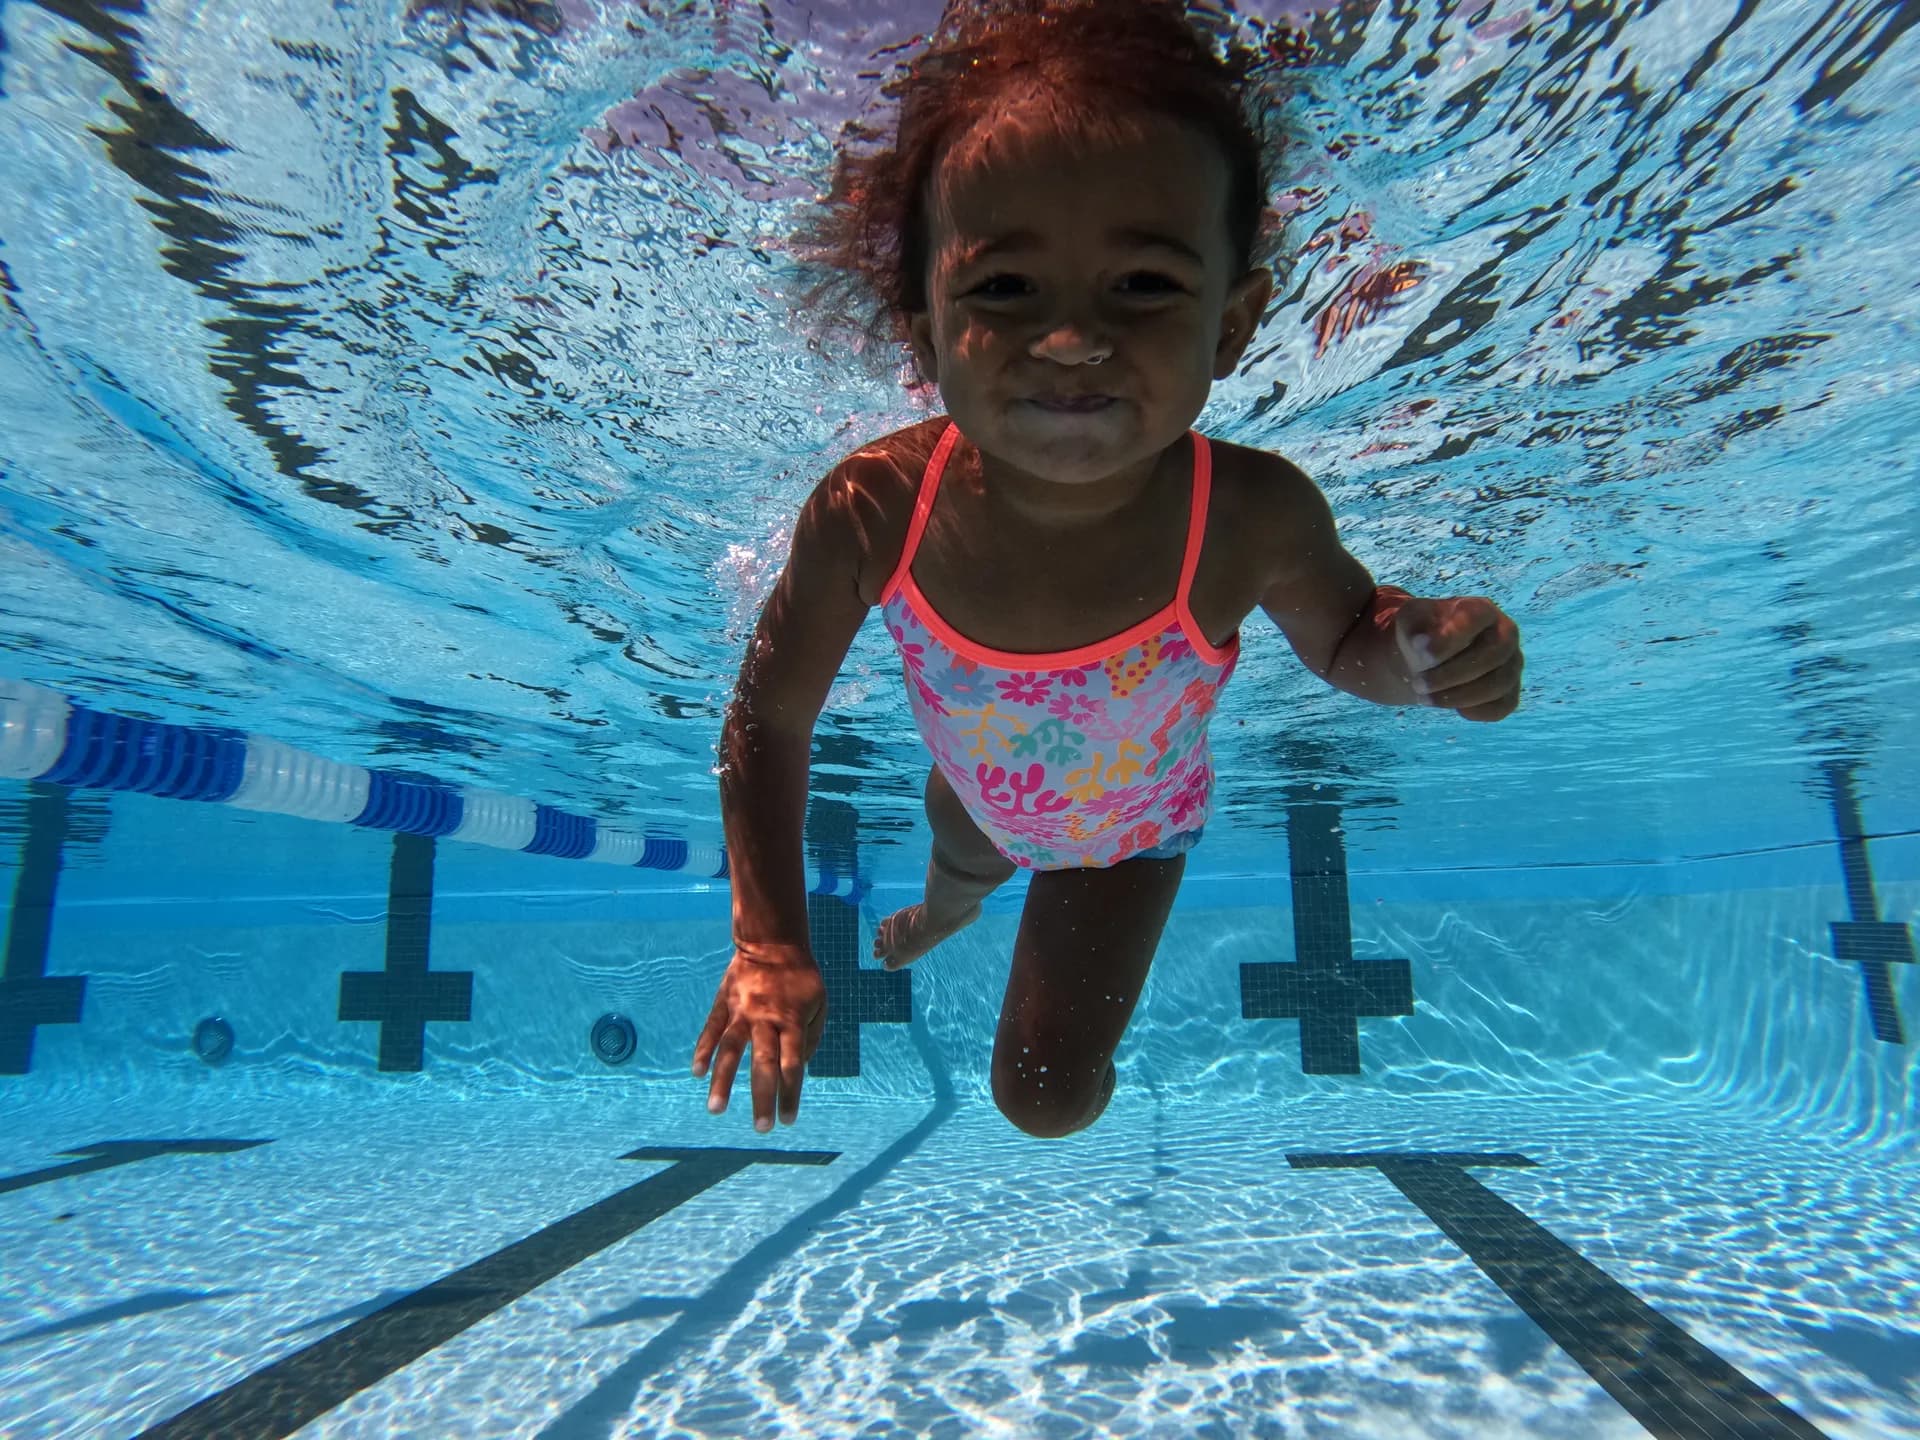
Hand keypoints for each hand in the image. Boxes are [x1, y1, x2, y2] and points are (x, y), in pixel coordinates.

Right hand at [691, 941, 826, 1131]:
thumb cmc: (801, 977)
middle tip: (761, 1128)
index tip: (788, 1120)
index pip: (793, 1064)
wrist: (772, 940)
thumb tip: (798, 1069)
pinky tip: (697, 1073)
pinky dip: (703, 1051)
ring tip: (716, 1109)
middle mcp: (766, 1019)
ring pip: (730, 1050)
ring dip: (723, 1081)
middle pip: (763, 1064)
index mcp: (792, 1021)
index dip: (790, 1094)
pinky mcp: (724, 1003)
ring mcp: (742, 1011)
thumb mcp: (820, 1003)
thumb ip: (812, 1037)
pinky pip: (711, 1030)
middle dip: (763, 1098)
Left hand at [1392, 595, 1522, 720]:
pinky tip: (1455, 709)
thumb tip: (1422, 646)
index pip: (1476, 618)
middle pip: (1492, 655)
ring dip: (1459, 696)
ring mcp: (1512, 663)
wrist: (1429, 656)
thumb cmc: (1423, 632)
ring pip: (1498, 684)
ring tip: (1425, 699)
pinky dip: (1477, 711)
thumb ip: (1414, 628)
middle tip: (1418, 684)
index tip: (1420, 652)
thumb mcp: (1411, 622)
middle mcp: (1506, 634)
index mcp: (1482, 609)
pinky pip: (1502, 706)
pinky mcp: (1510, 691)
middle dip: (1451, 675)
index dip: (1450, 637)